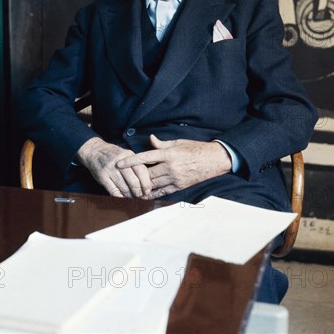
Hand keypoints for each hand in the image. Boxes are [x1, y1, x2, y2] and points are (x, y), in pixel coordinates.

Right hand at [76, 137, 151, 197]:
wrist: (94, 151)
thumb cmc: (113, 155)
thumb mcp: (126, 154)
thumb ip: (137, 164)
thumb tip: (148, 180)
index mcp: (128, 155)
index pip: (141, 170)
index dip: (146, 183)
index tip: (148, 191)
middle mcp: (119, 162)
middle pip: (133, 181)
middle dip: (138, 192)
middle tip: (140, 196)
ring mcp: (110, 169)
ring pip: (124, 187)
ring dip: (129, 196)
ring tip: (133, 198)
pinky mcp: (102, 176)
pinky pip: (113, 190)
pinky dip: (119, 197)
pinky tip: (122, 198)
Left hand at [115, 135, 231, 198]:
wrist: (213, 160)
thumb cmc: (195, 148)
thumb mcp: (178, 143)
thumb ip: (162, 144)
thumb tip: (150, 139)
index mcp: (169, 154)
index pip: (145, 157)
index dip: (131, 161)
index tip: (119, 163)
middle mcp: (170, 167)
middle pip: (147, 174)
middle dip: (135, 176)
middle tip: (124, 177)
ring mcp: (175, 178)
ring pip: (153, 184)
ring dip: (142, 186)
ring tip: (130, 187)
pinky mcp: (179, 186)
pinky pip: (162, 192)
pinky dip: (152, 194)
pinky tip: (145, 194)